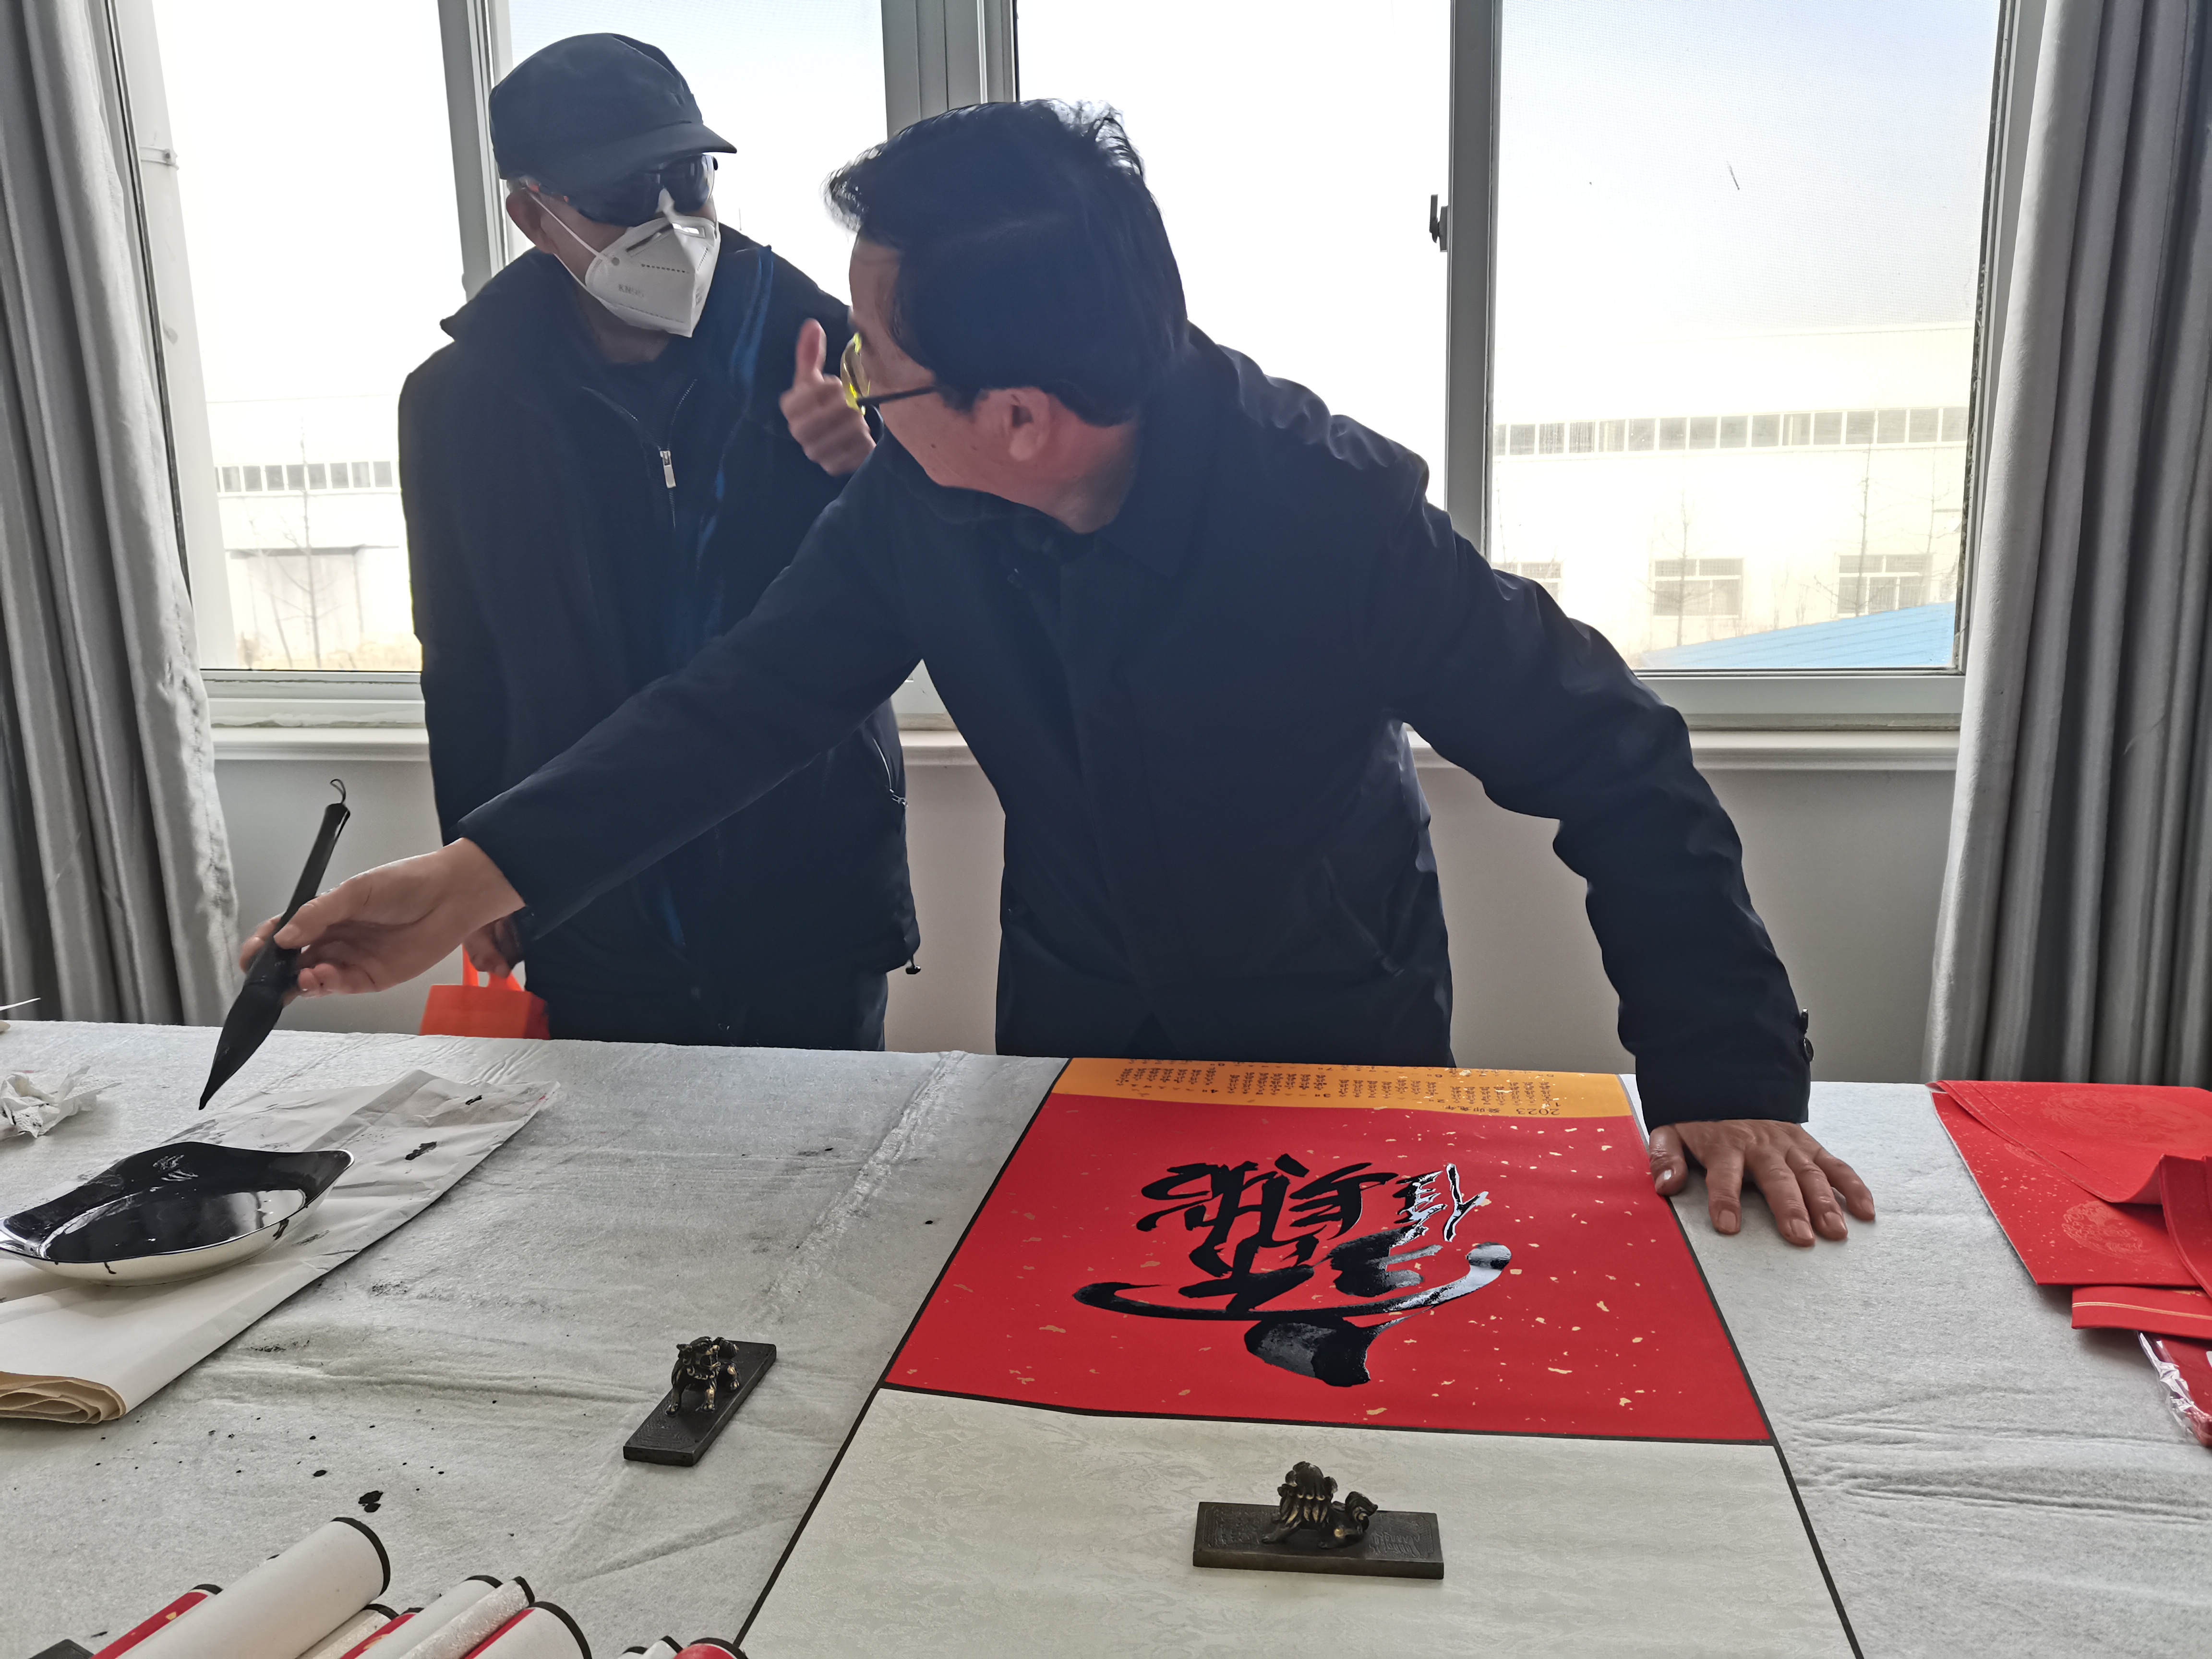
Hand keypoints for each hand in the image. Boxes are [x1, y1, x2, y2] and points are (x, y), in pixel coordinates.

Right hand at [266, 839, 524, 996]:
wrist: (450, 896)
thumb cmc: (405, 884)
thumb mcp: (355, 891)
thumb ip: (318, 914)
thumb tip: (283, 937)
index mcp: (325, 916)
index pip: (285, 933)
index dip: (264, 945)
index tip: (249, 957)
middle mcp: (335, 940)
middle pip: (295, 962)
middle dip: (277, 973)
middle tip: (266, 978)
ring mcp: (352, 960)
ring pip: (315, 979)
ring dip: (303, 981)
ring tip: (303, 976)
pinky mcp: (372, 978)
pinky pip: (342, 986)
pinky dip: (328, 986)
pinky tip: (323, 977)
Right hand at [779, 317, 873, 476]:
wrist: (834, 433)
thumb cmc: (823, 400)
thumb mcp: (815, 378)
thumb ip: (811, 353)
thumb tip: (812, 324)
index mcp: (790, 408)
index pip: (804, 397)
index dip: (826, 389)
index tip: (837, 385)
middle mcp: (798, 432)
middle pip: (826, 417)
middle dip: (845, 406)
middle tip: (854, 402)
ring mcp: (815, 453)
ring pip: (843, 435)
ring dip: (858, 423)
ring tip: (859, 418)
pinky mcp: (833, 468)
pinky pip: (854, 454)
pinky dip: (864, 443)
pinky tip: (863, 436)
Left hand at [1649, 1118, 1873, 1246]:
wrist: (1727, 1084)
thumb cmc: (1701, 1121)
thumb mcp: (1671, 1132)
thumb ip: (1665, 1157)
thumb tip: (1666, 1184)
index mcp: (1725, 1144)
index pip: (1724, 1174)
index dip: (1725, 1199)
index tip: (1728, 1225)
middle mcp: (1760, 1144)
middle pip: (1776, 1178)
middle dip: (1789, 1207)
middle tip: (1800, 1238)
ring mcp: (1789, 1144)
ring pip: (1810, 1174)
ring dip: (1825, 1202)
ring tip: (1835, 1231)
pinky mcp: (1809, 1145)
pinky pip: (1835, 1165)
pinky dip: (1853, 1186)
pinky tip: (1864, 1211)